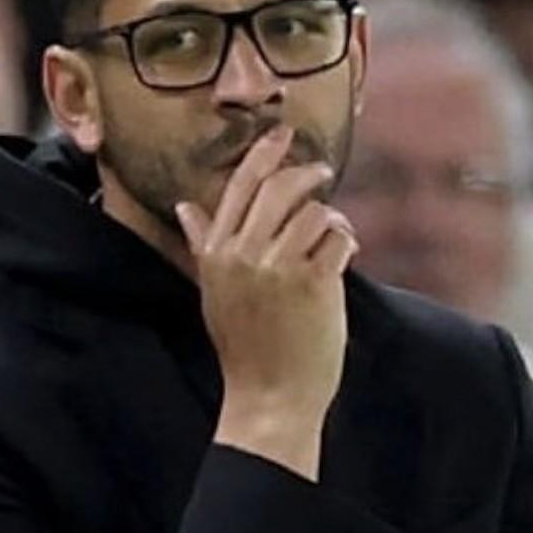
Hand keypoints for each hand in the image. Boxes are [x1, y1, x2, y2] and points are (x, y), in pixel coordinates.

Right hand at [176, 124, 356, 480]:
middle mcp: (243, 253)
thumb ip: (203, 244)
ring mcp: (277, 266)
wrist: (269, 397)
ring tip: (335, 232)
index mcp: (216, 252)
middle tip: (322, 172)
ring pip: (313, 211)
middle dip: (306, 173)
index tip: (281, 134)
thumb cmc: (244, 346)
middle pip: (279, 188)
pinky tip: (346, 253)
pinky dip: (347, 240)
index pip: (240, 186)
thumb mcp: (214, 291)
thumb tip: (184, 207)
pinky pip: (338, 237)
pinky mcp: (313, 282)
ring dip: (330, 216)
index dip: (263, 154)